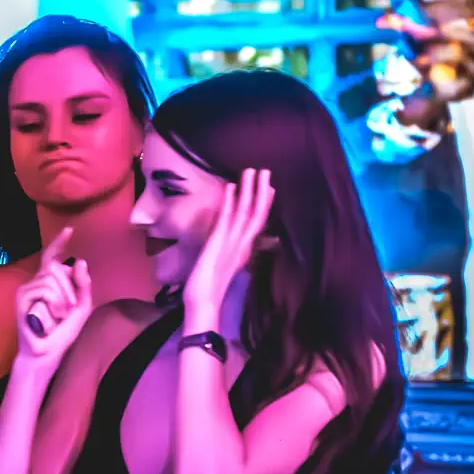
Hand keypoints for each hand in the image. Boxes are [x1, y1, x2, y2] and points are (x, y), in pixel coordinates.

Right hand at [13, 227, 92, 365]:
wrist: (46, 353)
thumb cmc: (61, 333)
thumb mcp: (81, 307)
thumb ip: (83, 285)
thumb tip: (80, 261)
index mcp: (48, 283)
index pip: (52, 257)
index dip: (59, 243)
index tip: (69, 230)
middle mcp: (35, 282)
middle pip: (56, 267)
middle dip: (70, 287)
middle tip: (69, 309)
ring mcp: (26, 289)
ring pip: (51, 278)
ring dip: (63, 298)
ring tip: (60, 315)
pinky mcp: (21, 298)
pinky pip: (44, 288)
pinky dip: (54, 302)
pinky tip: (52, 316)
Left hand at [183, 169, 274, 323]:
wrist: (203, 302)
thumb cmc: (209, 286)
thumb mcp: (221, 262)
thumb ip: (226, 248)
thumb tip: (227, 234)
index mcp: (244, 249)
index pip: (258, 223)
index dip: (264, 204)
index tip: (270, 187)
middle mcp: (242, 244)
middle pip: (258, 214)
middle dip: (262, 192)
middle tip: (266, 171)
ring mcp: (232, 243)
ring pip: (246, 212)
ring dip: (249, 190)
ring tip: (253, 171)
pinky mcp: (219, 243)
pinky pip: (226, 219)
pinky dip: (229, 202)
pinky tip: (230, 187)